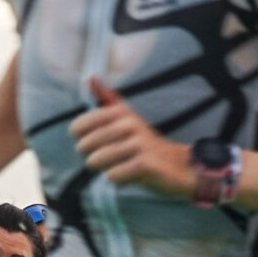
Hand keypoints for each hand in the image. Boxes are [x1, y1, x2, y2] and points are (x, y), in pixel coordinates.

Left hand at [69, 76, 191, 195]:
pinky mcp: (145, 164)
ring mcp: (138, 143)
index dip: (81, 139)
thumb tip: (91, 77)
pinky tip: (131, 175)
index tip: (97, 143)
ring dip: (104, 168)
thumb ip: (107, 99)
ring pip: (96, 161)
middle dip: (92, 157)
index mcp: (120, 112)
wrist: (179, 165)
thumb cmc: (144, 143)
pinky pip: (112, 175)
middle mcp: (129, 124)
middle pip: (85, 146)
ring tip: (120, 165)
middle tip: (112, 158)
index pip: (78, 126)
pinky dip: (117, 179)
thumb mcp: (127, 117)